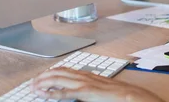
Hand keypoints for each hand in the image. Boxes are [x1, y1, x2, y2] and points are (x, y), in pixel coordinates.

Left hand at [31, 68, 164, 101]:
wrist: (135, 97)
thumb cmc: (123, 97)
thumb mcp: (104, 92)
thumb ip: (93, 91)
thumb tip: (83, 94)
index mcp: (90, 76)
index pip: (67, 70)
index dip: (52, 73)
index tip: (42, 78)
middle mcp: (87, 77)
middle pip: (60, 72)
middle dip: (44, 76)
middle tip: (32, 82)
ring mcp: (87, 84)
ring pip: (60, 79)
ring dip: (44, 82)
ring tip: (33, 87)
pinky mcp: (88, 93)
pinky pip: (67, 93)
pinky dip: (53, 93)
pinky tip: (44, 95)